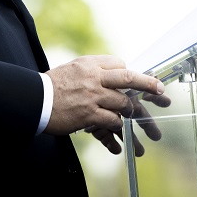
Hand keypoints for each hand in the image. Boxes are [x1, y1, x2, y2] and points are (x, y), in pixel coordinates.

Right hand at [45, 55, 169, 156]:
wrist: (34, 99)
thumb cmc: (52, 85)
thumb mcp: (73, 68)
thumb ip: (92, 69)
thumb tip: (110, 72)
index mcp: (90, 64)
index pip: (119, 64)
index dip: (129, 73)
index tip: (139, 80)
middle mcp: (94, 77)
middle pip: (128, 78)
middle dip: (148, 84)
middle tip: (161, 90)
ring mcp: (93, 96)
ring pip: (123, 103)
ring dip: (132, 112)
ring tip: (138, 119)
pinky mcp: (89, 114)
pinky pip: (112, 121)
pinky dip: (118, 128)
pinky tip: (120, 133)